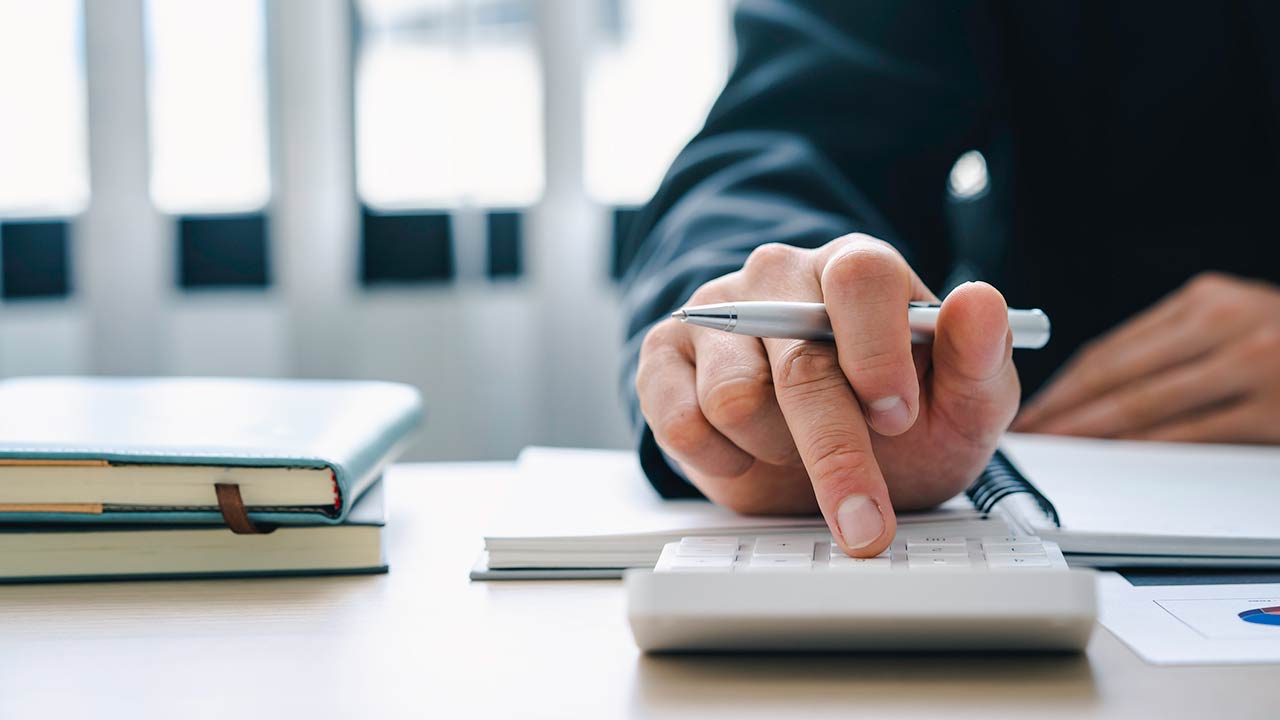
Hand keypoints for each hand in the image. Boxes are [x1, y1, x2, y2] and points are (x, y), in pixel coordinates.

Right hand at [635, 235, 1019, 556]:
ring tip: (799, 450)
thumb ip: (978, 359)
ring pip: (733, 398)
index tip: (898, 419)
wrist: (824, 452)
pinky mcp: (663, 357)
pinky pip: (681, 421)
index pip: (860, 277)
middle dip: (837, 455)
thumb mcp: (961, 404)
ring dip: (777, 450)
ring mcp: (714, 313)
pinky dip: (722, 460)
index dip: (877, 352)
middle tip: (866, 524)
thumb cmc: (898, 420)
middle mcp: (778, 277)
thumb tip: (979, 304)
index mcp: (855, 267)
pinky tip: (748, 452)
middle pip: (798, 363)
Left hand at [1013, 272, 1279, 442]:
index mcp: (1208, 301)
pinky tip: (1116, 459)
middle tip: (1027, 434)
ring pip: (1146, 405)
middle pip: (1118, 375)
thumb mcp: (1235, 321)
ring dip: (1092, 432)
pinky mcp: (1274, 411)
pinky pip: (1192, 433)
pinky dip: (1145, 448)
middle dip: (1065, 410)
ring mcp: (1255, 366)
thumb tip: (1096, 387)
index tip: (1030, 406)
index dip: (1064, 383)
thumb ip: (1176, 343)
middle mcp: (1228, 324)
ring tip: (1058, 450)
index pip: (1113, 348)